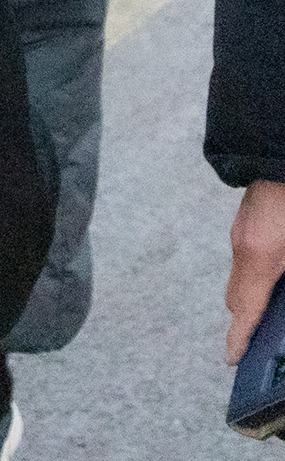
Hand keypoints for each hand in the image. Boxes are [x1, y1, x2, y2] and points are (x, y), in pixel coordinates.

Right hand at [229, 180, 284, 363]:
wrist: (280, 153)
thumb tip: (278, 293)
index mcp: (261, 257)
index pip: (245, 309)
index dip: (238, 338)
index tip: (231, 359)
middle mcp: (243, 248)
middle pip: (235, 297)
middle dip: (245, 321)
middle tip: (257, 340)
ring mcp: (241, 234)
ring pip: (241, 278)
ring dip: (253, 296)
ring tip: (272, 309)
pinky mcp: (246, 224)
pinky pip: (245, 261)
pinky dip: (256, 276)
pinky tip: (277, 276)